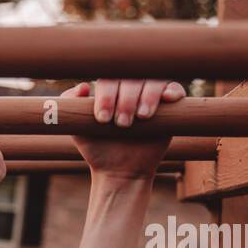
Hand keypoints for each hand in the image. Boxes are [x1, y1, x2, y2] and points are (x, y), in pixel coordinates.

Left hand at [64, 79, 186, 178]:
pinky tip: (167, 100)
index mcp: (111, 88)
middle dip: (126, 99)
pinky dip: (173, 91)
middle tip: (121, 123)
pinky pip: (176, 89)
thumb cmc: (97, 148)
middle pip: (133, 77)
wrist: (119, 170)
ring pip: (155, 80)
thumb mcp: (78, 129)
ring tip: (141, 117)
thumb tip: (84, 86)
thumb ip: (71, 106)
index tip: (102, 119)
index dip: (107, 95)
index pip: (110, 78)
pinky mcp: (170, 106)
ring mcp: (151, 95)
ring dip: (148, 96)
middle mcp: (131, 87)